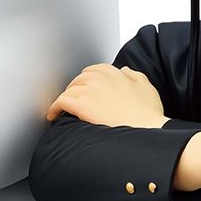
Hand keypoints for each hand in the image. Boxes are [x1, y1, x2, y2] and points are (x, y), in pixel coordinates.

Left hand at [46, 64, 167, 127]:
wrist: (146, 130)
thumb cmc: (147, 114)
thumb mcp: (147, 88)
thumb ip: (134, 76)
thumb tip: (124, 70)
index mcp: (114, 73)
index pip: (93, 70)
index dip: (87, 80)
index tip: (85, 89)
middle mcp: (100, 78)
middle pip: (79, 79)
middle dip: (75, 90)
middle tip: (74, 101)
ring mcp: (90, 91)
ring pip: (69, 90)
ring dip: (65, 99)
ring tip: (62, 110)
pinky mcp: (81, 105)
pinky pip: (61, 101)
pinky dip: (54, 107)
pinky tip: (53, 115)